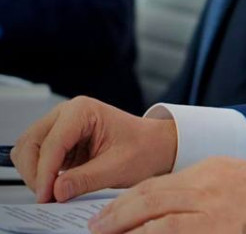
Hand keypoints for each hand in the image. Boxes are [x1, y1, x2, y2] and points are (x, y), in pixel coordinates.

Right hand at [11, 96, 176, 202]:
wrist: (155, 145)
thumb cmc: (144, 148)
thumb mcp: (118, 167)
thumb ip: (86, 179)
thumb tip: (56, 191)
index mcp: (83, 111)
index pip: (52, 143)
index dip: (45, 172)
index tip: (46, 195)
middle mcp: (67, 113)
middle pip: (31, 143)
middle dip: (35, 173)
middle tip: (47, 197)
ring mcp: (61, 125)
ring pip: (28, 149)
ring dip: (34, 173)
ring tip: (51, 193)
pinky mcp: (60, 140)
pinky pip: (37, 156)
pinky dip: (40, 173)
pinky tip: (54, 186)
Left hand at [88, 157, 245, 233]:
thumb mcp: (239, 179)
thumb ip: (207, 188)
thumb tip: (171, 209)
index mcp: (212, 169)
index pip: (160, 184)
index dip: (130, 199)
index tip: (112, 211)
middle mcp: (207, 186)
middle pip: (149, 197)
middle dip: (117, 213)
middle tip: (96, 226)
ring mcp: (212, 211)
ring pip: (156, 220)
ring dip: (126, 230)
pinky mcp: (216, 230)